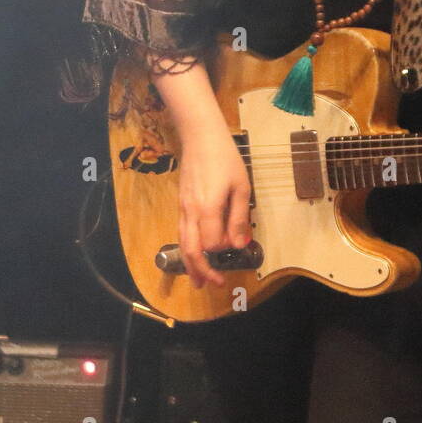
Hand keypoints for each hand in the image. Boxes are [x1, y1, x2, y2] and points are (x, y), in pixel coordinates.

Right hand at [177, 129, 252, 289]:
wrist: (200, 137)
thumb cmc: (225, 159)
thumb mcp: (241, 186)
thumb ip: (239, 218)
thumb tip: (239, 245)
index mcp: (208, 209)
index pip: (211, 243)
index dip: (223, 250)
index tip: (236, 247)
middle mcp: (191, 212)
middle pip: (191, 250)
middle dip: (202, 271)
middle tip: (213, 285)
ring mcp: (183, 208)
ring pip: (182, 244)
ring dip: (190, 265)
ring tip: (198, 281)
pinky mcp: (181, 204)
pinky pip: (181, 233)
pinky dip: (186, 249)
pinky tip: (193, 255)